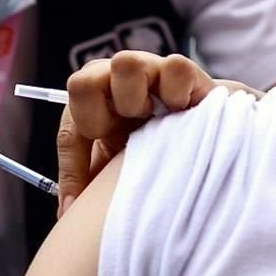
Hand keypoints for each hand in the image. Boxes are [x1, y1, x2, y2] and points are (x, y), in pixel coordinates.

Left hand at [56, 51, 257, 216]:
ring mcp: (149, 69)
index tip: (81, 200)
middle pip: (80, 82)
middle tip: (122, 140)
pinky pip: (174, 68)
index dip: (74, 167)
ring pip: (124, 63)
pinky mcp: (184, 70)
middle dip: (97, 118)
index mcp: (95, 104)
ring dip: (135, 98)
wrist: (208, 138)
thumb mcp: (120, 168)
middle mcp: (115, 80)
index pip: (69, 128)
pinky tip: (183, 112)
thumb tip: (67, 212)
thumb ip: (93, 182)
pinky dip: (176, 93)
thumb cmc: (156, 152)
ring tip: (153, 120)